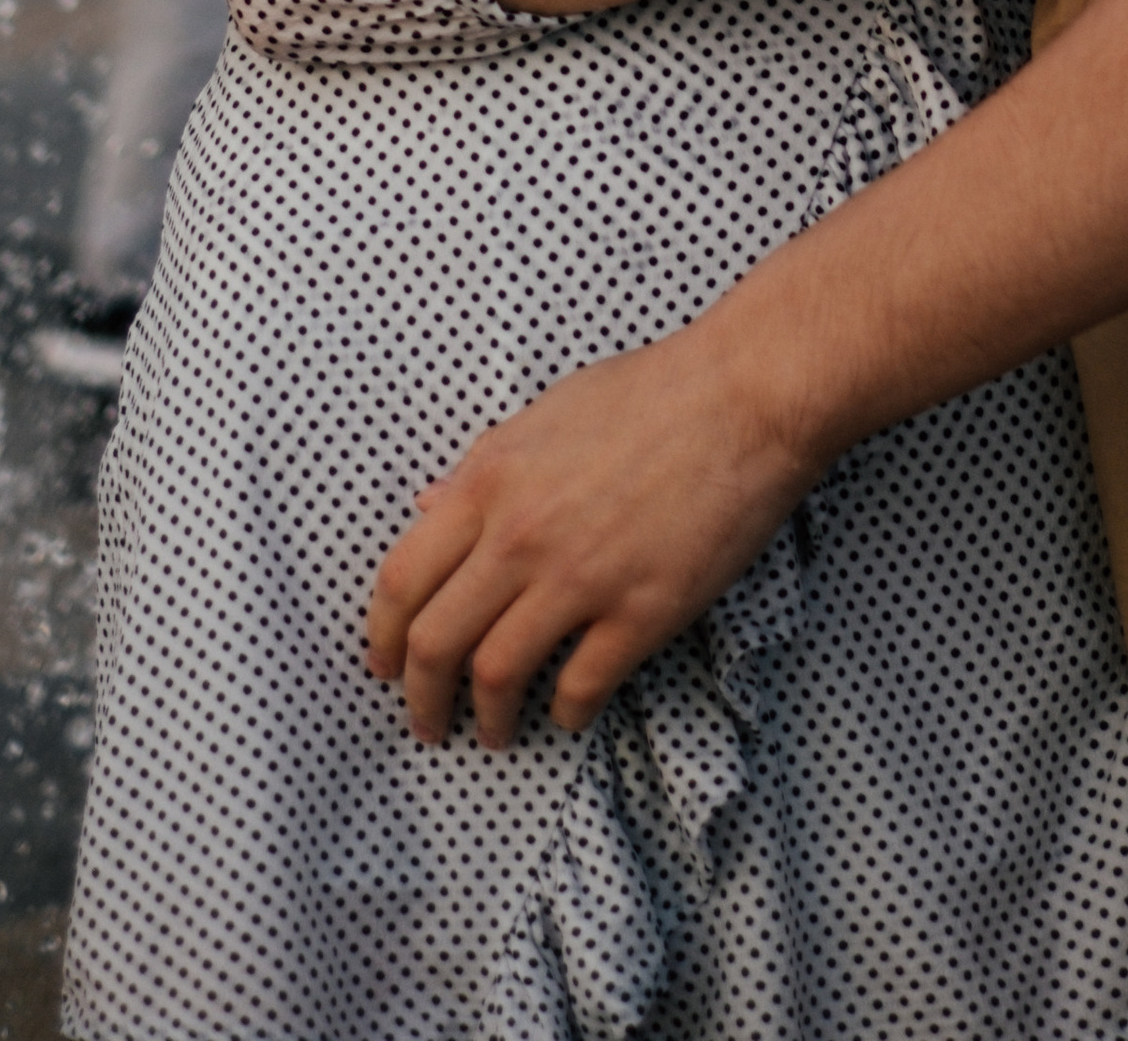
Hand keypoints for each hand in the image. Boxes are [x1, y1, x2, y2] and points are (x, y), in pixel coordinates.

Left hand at [365, 319, 808, 746]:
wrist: (743, 395)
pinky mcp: (642, 611)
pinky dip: (567, 712)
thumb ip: (481, 466)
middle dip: (421, 699)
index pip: (403, 579)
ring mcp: (580, 577)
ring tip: (494, 734)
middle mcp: (520, 536)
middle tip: (427, 723)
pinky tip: (570, 711)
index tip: (385, 667)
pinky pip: (581, 687)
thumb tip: (427, 506)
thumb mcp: (544, 414)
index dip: (384, 635)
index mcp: (489, 481)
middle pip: (437, 643)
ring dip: (488, 719)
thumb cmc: (648, 393)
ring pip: (497, 677)